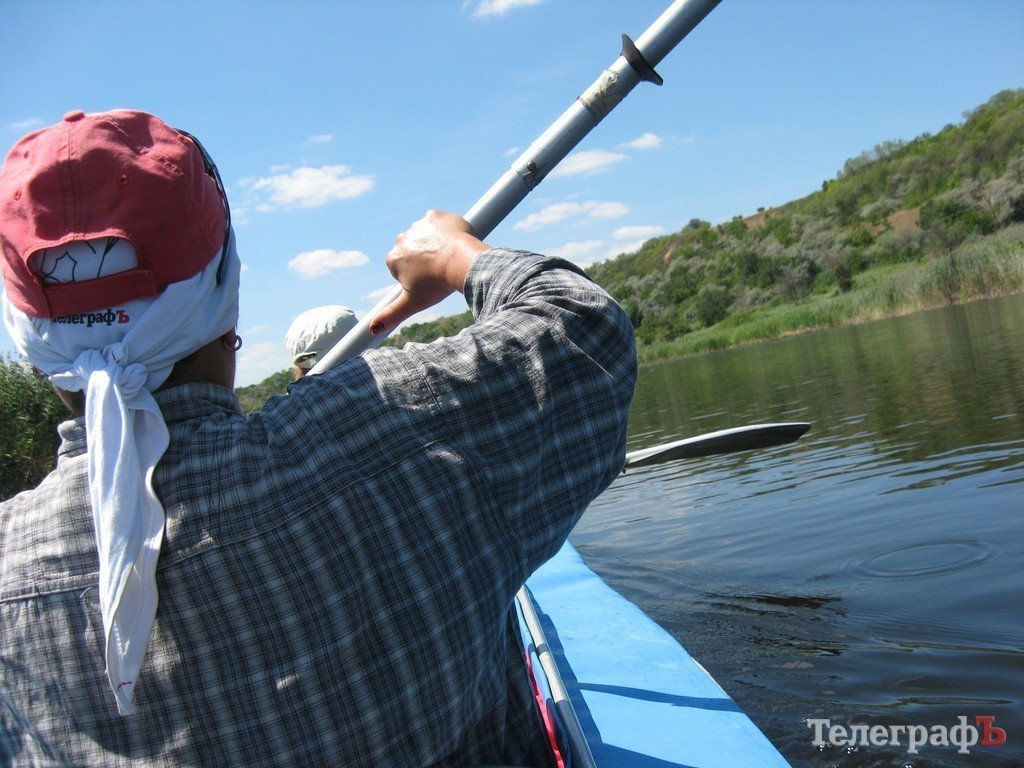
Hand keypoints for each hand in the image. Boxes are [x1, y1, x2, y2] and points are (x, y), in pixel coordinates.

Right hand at [370, 210, 488, 334]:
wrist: (462, 263)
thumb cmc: (437, 285)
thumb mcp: (412, 303)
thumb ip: (391, 315)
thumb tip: (372, 329)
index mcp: (393, 258)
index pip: (403, 269)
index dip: (418, 277)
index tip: (429, 281)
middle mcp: (401, 239)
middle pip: (414, 252)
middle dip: (426, 260)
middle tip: (441, 271)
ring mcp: (418, 225)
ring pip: (428, 238)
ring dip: (436, 245)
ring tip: (450, 258)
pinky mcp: (435, 216)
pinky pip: (440, 224)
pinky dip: (446, 231)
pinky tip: (454, 243)